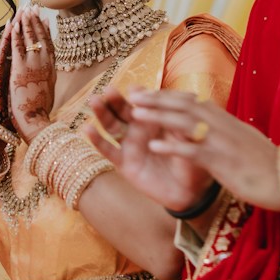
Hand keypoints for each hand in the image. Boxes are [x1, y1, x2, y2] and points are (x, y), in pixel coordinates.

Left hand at [7, 12, 54, 140]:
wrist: (37, 122)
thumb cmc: (42, 113)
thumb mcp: (49, 93)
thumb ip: (49, 81)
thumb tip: (49, 77)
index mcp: (52, 71)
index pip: (50, 46)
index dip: (47, 32)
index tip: (46, 20)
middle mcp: (45, 65)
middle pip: (41, 38)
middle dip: (36, 22)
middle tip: (34, 7)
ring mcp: (33, 66)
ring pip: (30, 40)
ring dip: (26, 23)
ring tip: (24, 10)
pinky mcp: (20, 69)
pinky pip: (17, 48)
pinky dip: (15, 36)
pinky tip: (13, 25)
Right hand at [84, 89, 214, 213]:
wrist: (190, 190)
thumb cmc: (191, 160)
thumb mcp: (188, 138)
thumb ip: (179, 122)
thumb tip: (176, 104)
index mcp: (155, 118)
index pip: (143, 102)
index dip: (138, 95)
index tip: (134, 89)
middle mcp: (138, 128)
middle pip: (123, 109)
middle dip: (115, 99)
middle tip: (108, 90)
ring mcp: (129, 144)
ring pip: (112, 125)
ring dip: (102, 112)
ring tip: (95, 101)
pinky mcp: (124, 163)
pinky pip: (108, 150)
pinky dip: (97, 140)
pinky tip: (88, 129)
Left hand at [126, 90, 279, 211]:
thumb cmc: (268, 167)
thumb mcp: (244, 142)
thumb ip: (226, 131)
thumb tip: (212, 122)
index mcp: (227, 121)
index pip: (192, 102)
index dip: (167, 96)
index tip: (146, 92)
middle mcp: (223, 126)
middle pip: (184, 105)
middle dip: (156, 99)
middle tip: (131, 94)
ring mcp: (223, 142)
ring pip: (186, 122)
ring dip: (159, 115)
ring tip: (134, 113)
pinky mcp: (224, 161)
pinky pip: (194, 152)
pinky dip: (174, 147)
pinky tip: (154, 146)